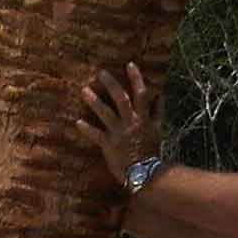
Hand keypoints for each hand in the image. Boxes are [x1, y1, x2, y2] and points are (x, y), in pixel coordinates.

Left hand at [75, 62, 161, 186]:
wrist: (145, 173)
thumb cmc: (151, 152)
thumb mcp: (158, 130)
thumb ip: (157, 112)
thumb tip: (160, 95)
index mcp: (144, 118)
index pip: (141, 94)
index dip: (136, 78)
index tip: (129, 64)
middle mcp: (131, 122)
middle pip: (121, 99)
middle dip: (111, 85)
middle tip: (100, 73)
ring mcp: (119, 133)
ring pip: (106, 113)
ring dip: (94, 101)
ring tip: (84, 90)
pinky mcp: (109, 145)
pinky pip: (96, 135)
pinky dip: (86, 129)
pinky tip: (77, 122)